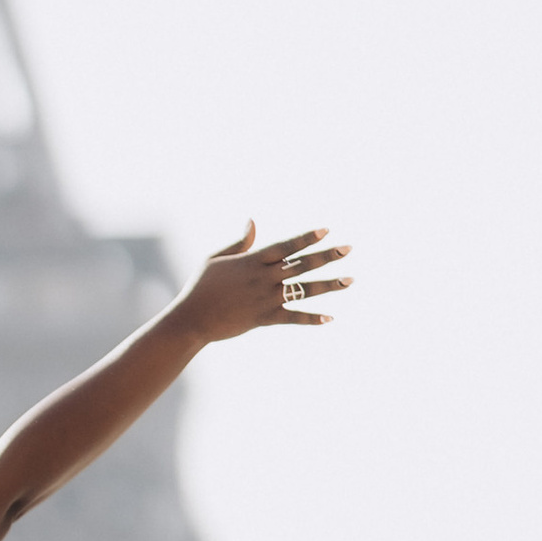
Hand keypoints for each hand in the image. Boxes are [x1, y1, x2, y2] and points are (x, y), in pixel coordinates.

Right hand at [180, 222, 351, 341]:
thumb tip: (253, 221)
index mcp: (252, 261)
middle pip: (301, 265)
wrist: (191, 319)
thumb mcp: (216, 259)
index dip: (306, 238)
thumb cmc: (201, 287)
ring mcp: (265, 299)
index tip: (327, 230)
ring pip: (303, 290)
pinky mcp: (264, 318)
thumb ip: (240, 242)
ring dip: (329, 285)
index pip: (286, 246)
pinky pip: (292, 318)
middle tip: (348, 248)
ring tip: (350, 280)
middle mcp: (263, 278)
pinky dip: (310, 318)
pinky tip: (329, 318)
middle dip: (327, 256)